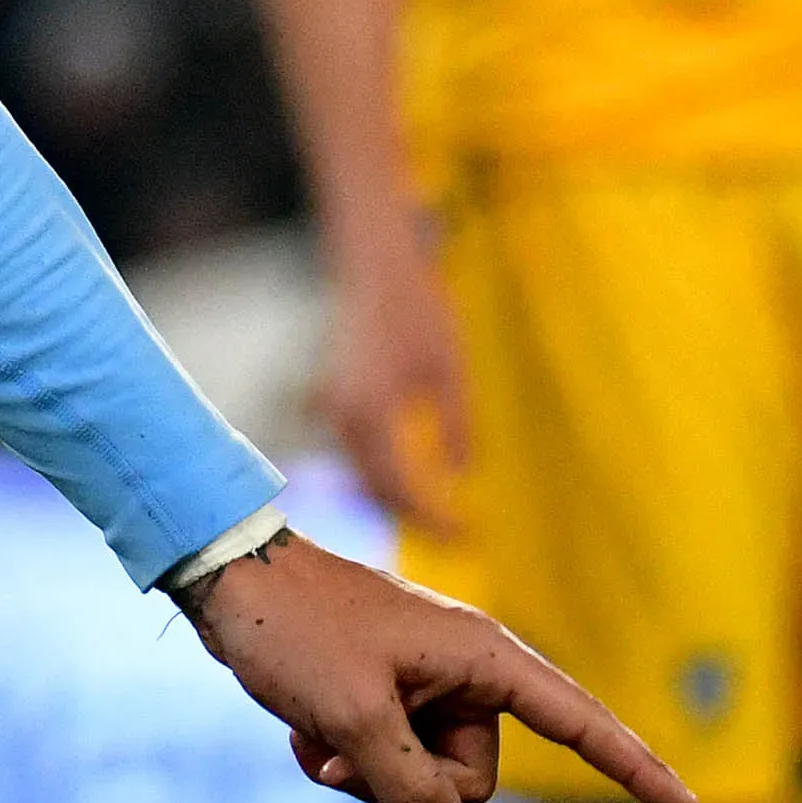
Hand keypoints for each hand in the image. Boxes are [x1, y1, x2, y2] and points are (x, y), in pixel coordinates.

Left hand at [179, 527, 690, 802]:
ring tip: (317, 739)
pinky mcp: (386, 700)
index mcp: (483, 659)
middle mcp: (466, 674)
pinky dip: (345, 761)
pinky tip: (303, 736)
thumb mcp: (352, 719)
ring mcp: (424, 689)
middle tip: (345, 750)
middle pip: (474, 780)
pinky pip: (387, 765)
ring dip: (368, 775)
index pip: (579, 721)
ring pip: (425, 780)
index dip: (635, 768)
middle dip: (410, 785)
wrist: (227, 581)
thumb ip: (407, 788)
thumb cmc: (294, 632)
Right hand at [308, 221, 471, 534]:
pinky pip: (359, 453)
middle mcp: (344, 417)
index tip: (466, 537)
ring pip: (364, 473)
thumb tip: (460, 477)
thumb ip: (456, 427)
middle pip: (376, 488)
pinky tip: (413, 482)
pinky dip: (384, 475)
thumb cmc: (419, 310)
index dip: (432, 517)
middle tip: (458, 536)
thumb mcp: (449, 370)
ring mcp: (335, 409)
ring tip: (440, 516)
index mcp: (372, 413)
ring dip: (398, 500)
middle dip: (415, 516)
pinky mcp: (337, 400)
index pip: (399, 487)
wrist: (375, 266)